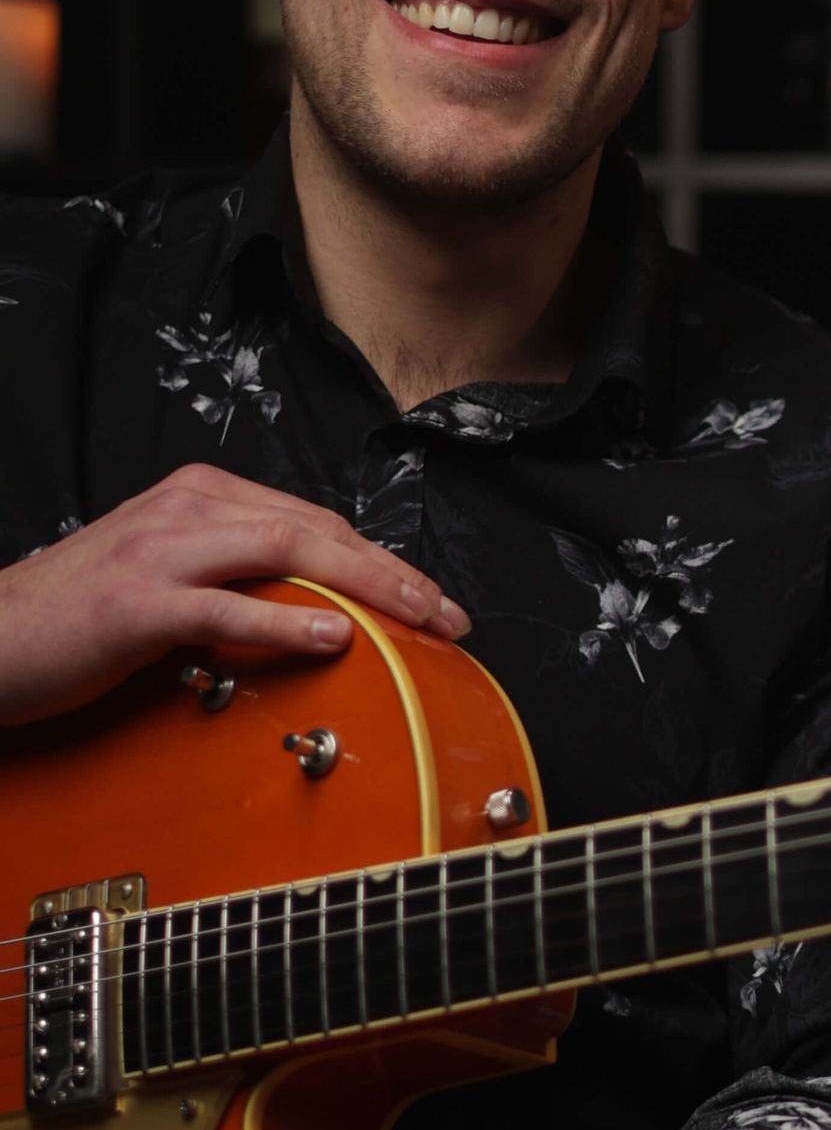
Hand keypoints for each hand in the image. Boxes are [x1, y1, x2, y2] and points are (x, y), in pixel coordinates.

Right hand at [0, 465, 469, 724]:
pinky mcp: (138, 601)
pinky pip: (228, 606)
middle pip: (319, 529)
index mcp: (204, 495)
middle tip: (448, 613)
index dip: (384, 559)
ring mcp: (163, 550)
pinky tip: (336, 634)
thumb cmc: (82, 616)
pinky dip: (289, 621)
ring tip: (420, 619)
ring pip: (290, 551)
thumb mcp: (175, 576)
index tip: (433, 599)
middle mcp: (190, 507)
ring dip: (368, 587)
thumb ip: (243, 577)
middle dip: (395, 573)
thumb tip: (328, 606)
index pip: (318, 520)